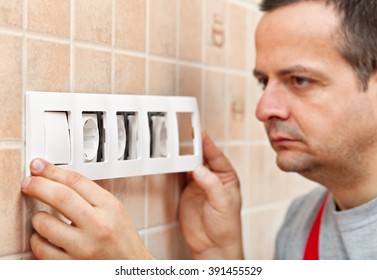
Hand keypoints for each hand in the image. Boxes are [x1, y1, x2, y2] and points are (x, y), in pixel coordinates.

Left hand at [21, 159, 153, 259]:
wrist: (131, 265)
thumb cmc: (122, 238)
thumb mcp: (114, 209)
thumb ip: (90, 194)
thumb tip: (58, 179)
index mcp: (110, 207)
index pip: (77, 182)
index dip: (53, 171)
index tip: (39, 167)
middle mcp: (98, 226)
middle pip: (61, 197)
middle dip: (38, 186)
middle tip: (28, 183)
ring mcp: (84, 248)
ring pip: (45, 224)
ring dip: (38, 217)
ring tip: (43, 217)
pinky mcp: (72, 266)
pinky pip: (41, 250)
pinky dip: (38, 240)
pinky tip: (45, 237)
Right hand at [179, 132, 242, 258]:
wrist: (212, 245)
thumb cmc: (226, 226)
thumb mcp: (223, 203)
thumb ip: (212, 185)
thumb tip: (198, 169)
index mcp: (227, 177)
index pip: (216, 155)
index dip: (207, 143)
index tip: (199, 132)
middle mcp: (213, 177)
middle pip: (202, 156)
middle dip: (193, 146)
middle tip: (183, 134)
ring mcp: (198, 183)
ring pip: (189, 164)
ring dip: (183, 155)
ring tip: (174, 144)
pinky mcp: (186, 191)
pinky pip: (180, 175)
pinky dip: (175, 167)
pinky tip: (170, 160)